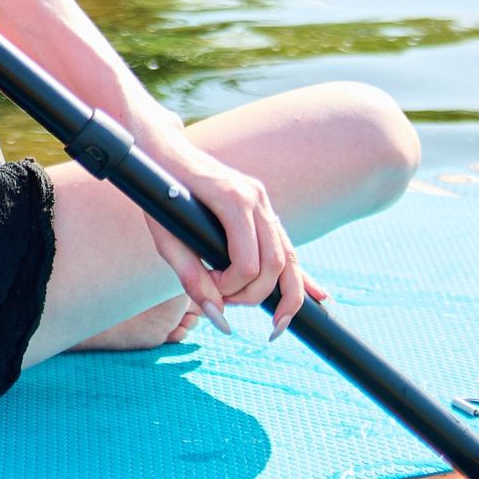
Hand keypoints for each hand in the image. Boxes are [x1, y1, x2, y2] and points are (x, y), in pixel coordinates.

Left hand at [140, 129, 330, 340]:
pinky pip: (287, 246)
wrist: (163, 153)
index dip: (230, 287)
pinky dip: (300, 275)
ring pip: (288, 257)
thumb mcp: (164, 237)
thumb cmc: (159, 195)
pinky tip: (320, 297)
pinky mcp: (264, 208)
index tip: (209, 288)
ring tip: (278, 326)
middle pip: (274, 264)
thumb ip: (190, 276)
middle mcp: (256, 198)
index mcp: (232, 200)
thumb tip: (217, 316)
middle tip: (226, 301)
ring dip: (284, 295)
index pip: (248, 263)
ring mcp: (264, 201)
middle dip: (254, 294)